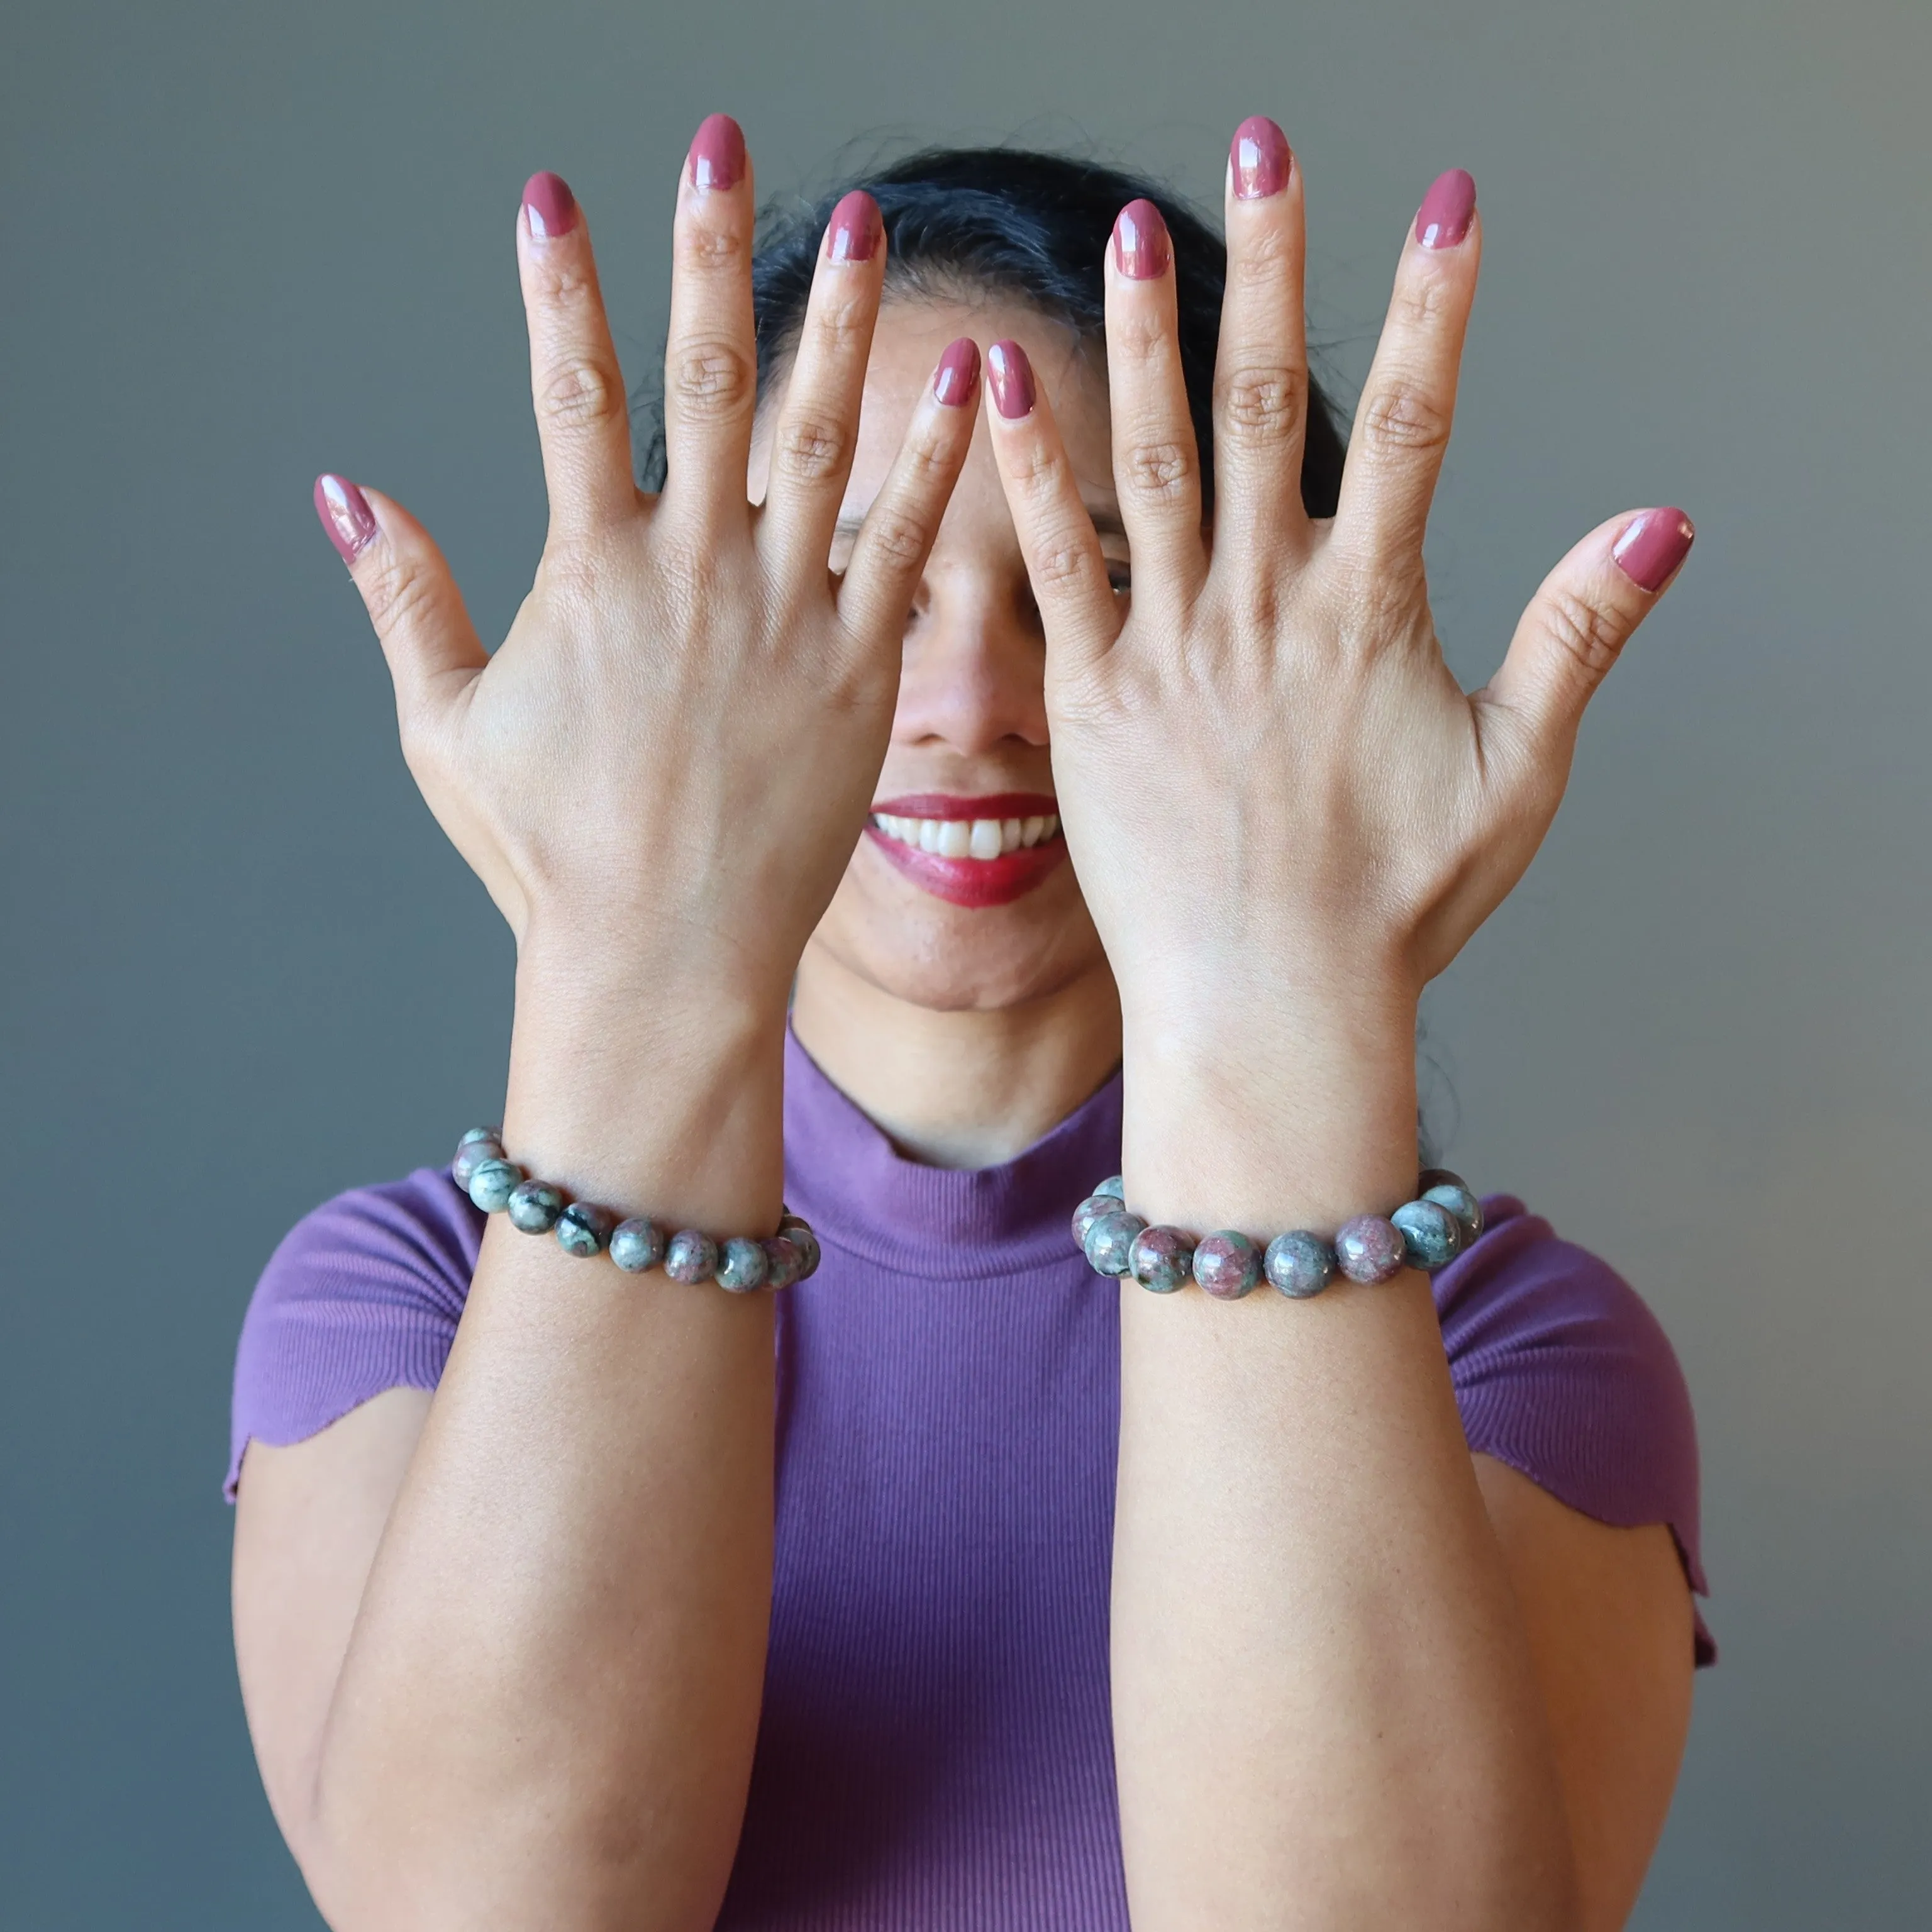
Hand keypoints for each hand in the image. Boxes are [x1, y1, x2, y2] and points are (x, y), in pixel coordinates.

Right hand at [314, 120, 977, 1021]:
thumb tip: (342, 491)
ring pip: (819, 438)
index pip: (569, 392)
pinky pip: (909, 544)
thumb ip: (407, 597)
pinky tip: (969, 377)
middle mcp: (693, 570)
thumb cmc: (551, 854)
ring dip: (840, 321)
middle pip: (704, 378)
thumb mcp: (449, 726)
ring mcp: (785, 614)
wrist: (663, 955)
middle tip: (722, 143)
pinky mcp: (861, 669)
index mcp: (591, 573)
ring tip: (864, 223)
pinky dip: (942, 459)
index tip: (554, 195)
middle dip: (707, 251)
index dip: (561, 286)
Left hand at [983, 134, 1691, 1068]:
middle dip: (1272, 268)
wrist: (1271, 1002)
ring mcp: (1174, 646)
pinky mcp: (1091, 698)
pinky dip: (1024, 471)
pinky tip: (997, 380)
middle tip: (1262, 148)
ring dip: (1142, 337)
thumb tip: (1657, 523)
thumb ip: (1574, 638)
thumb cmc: (1395, 908)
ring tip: (1122, 228)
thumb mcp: (1518, 775)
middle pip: (1273, 406)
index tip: (1444, 201)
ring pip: (1156, 460)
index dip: (1434, 308)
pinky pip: (1055, 565)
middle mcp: (1269, 606)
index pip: (1416, 426)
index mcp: (1371, 614)